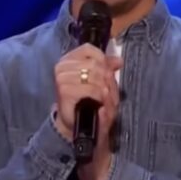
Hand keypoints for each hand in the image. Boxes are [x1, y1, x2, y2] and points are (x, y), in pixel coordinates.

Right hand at [53, 43, 122, 179]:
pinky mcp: (64, 92)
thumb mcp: (103, 83)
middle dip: (107, 80)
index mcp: (69, 60)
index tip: (108, 74)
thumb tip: (119, 60)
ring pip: (95, 75)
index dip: (103, 60)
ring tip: (103, 101)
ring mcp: (61, 79)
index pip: (89, 50)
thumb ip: (109, 68)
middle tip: (107, 94)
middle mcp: (62, 66)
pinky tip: (98, 104)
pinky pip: (91, 88)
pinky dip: (100, 97)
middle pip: (95, 64)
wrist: (82, 129)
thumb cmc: (92, 104)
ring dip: (105, 90)